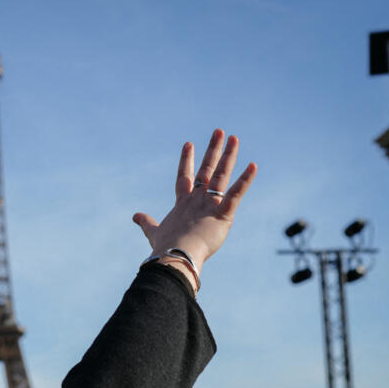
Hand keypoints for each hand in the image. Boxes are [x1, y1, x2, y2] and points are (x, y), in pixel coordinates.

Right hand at [133, 129, 256, 272]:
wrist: (174, 255)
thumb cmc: (165, 247)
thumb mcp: (154, 232)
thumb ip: (146, 223)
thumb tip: (135, 216)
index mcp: (182, 204)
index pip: (185, 177)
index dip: (186, 160)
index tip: (189, 144)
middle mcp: (196, 199)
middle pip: (206, 169)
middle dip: (212, 150)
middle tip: (219, 132)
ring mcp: (209, 204)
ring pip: (221, 175)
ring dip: (228, 156)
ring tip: (234, 138)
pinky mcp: (222, 214)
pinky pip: (236, 194)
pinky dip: (245, 180)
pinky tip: (253, 165)